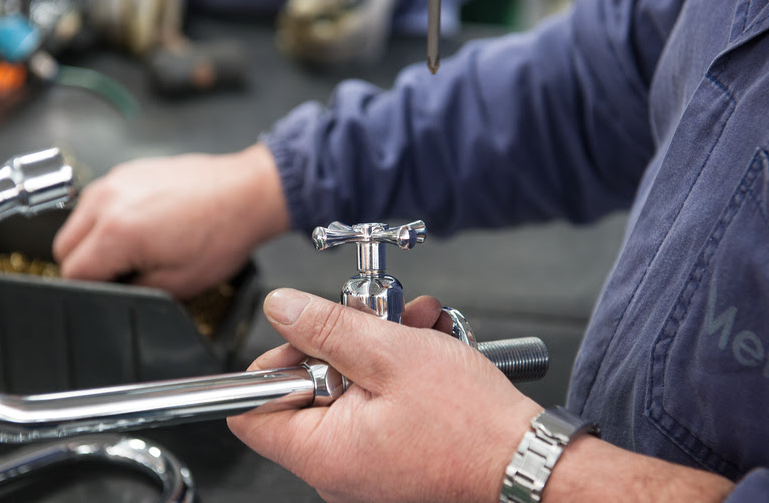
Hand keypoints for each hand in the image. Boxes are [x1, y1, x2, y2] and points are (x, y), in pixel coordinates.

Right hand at [53, 144, 288, 298]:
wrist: (248, 193)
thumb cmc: (223, 233)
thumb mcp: (179, 283)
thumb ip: (133, 290)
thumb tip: (112, 290)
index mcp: (116, 231)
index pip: (72, 272)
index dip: (90, 289)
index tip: (112, 290)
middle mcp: (108, 200)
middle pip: (65, 246)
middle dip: (88, 264)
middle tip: (125, 272)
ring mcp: (116, 180)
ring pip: (78, 221)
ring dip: (96, 239)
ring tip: (138, 246)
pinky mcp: (127, 171)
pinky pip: (100, 200)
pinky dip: (110, 216)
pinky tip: (144, 224)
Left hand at [227, 289, 541, 502]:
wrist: (526, 458)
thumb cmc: (471, 422)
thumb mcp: (391, 354)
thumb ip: (327, 328)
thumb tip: (282, 308)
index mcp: (324, 451)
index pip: (251, 409)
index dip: (276, 361)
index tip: (308, 336)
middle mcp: (336, 468)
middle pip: (305, 392)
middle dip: (340, 343)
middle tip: (372, 321)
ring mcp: (362, 465)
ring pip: (346, 391)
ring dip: (375, 348)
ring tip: (410, 326)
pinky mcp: (388, 457)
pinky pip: (371, 406)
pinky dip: (391, 372)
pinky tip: (421, 346)